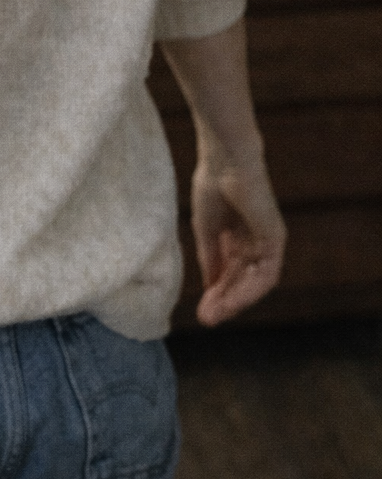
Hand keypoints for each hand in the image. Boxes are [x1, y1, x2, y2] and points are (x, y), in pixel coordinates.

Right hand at [190, 151, 286, 325]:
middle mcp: (255, 242)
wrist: (224, 159)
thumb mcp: (206, 228)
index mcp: (238, 236)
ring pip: (254, 282)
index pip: (230, 272)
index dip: (217, 292)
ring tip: (215, 314)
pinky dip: (248, 290)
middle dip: (224, 301)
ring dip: (235, 300)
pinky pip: (265, 274)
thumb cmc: (213, 183)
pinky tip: (230, 300)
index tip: (202, 311)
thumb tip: (210, 287)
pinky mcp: (275, 239)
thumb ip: (210, 257)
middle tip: (206, 320)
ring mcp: (267, 241)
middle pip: (241, 280)